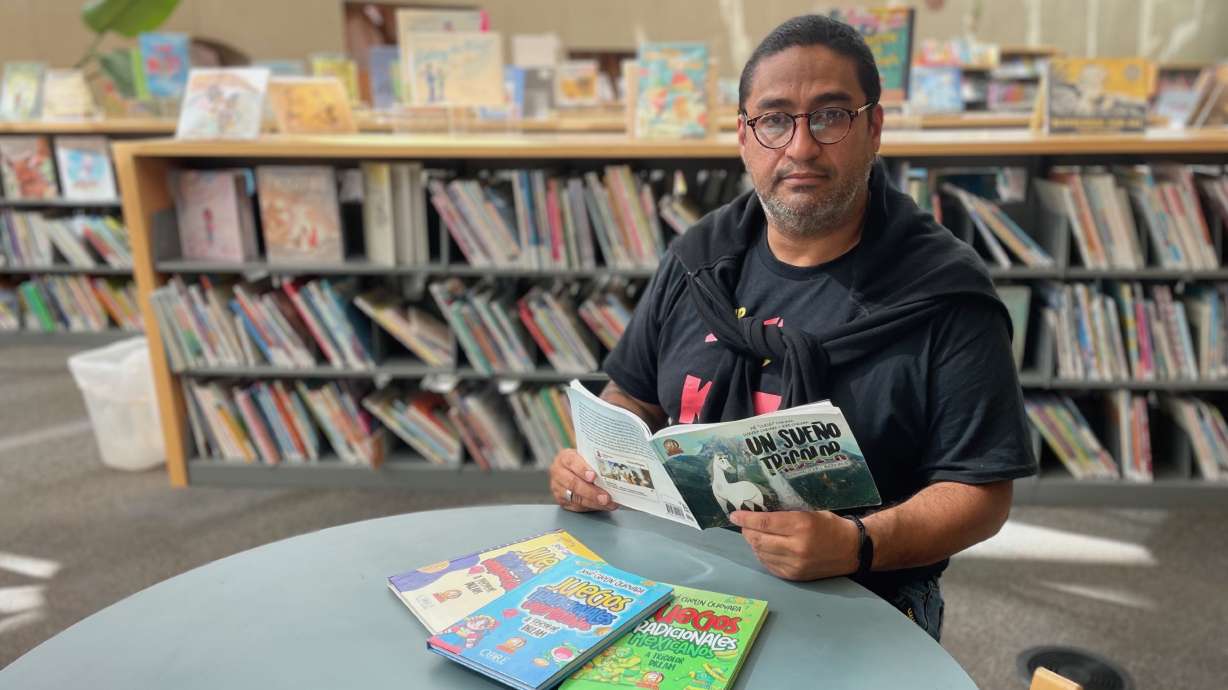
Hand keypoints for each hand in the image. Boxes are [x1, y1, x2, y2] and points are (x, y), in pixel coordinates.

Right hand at [549, 449, 617, 512]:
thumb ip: (595, 463)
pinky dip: (591, 507)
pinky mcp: (561, 500)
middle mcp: (558, 472)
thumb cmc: (582, 462)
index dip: (583, 470)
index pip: (572, 462)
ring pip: (575, 497)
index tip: (593, 476)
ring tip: (607, 503)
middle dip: (591, 492)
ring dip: (593, 502)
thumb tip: (614, 471)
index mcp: (565, 457)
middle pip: (573, 483)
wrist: (571, 469)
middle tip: (605, 497)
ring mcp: (557, 487)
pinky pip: (576, 506)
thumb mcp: (586, 456)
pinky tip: (602, 506)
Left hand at [730, 510, 858, 580]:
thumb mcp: (809, 512)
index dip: (745, 518)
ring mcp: (794, 565)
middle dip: (747, 531)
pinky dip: (762, 555)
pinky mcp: (794, 576)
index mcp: (801, 526)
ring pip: (761, 553)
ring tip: (753, 534)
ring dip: (753, 543)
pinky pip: (769, 565)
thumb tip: (758, 513)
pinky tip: (764, 548)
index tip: (734, 514)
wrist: (853, 550)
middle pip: (758, 540)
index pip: (764, 523)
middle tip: (744, 524)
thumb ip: (785, 515)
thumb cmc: (831, 526)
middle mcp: (796, 547)